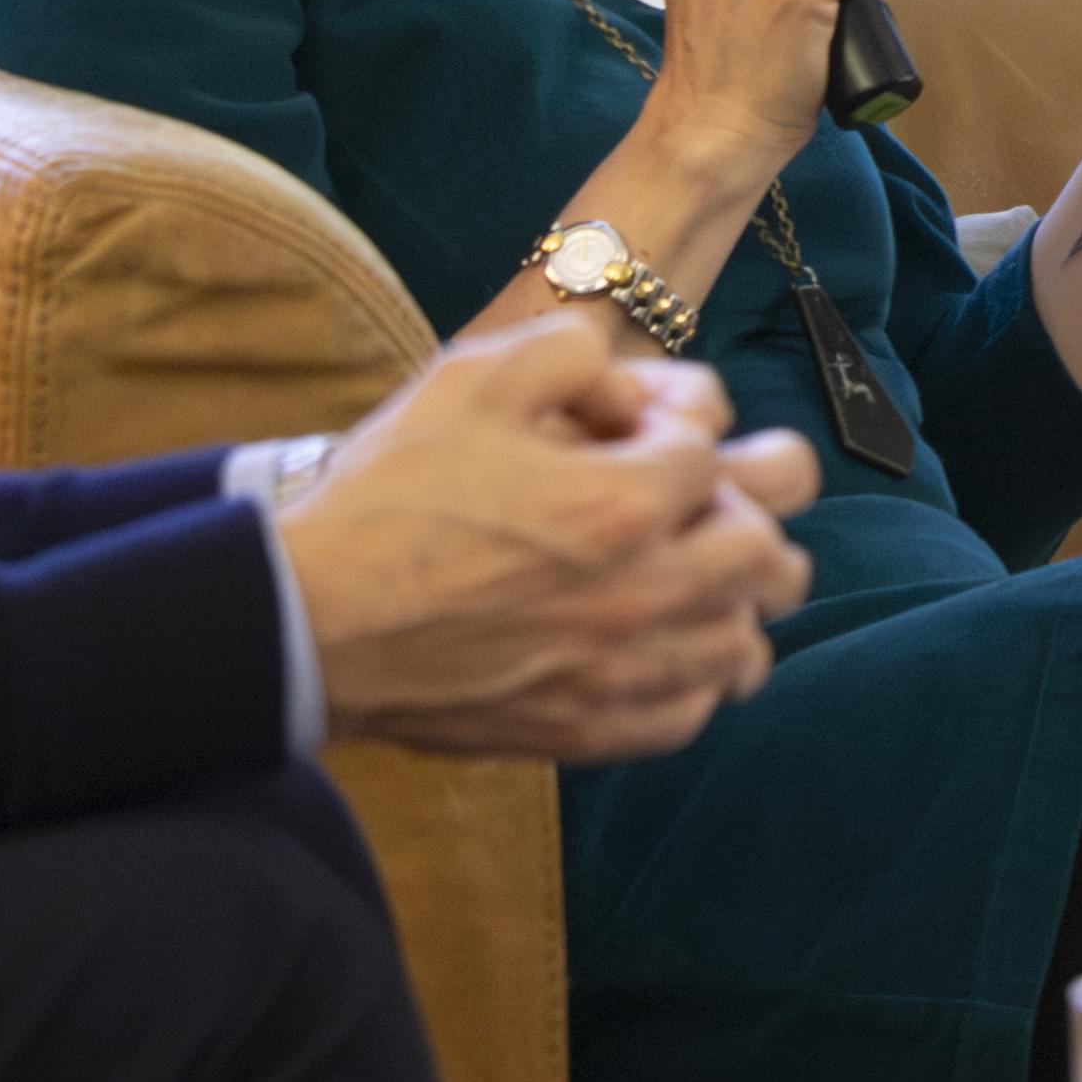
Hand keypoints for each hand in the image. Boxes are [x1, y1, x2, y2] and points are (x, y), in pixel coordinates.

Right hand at [279, 315, 819, 764]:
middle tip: (696, 499)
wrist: (311, 619)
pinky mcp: (590, 730)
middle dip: (742, 511)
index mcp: (626, 502)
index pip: (716, 451)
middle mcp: (646, 594)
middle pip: (769, 555)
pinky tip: (653, 644)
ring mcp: (622, 673)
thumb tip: (637, 392)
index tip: (627, 430)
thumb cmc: (388, 496)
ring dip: (731, 601)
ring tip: (689, 575)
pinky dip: (692, 677)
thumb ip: (578, 351)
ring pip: (745, 643)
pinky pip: (692, 712)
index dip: (677, 423)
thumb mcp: (473, 374)